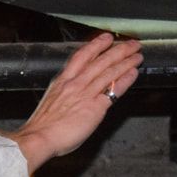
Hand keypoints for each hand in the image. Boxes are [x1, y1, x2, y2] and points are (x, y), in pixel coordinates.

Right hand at [1, 33, 142, 173]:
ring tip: (137, 55)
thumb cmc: (41, 125)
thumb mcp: (50, 100)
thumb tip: (73, 94)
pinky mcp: (95, 108)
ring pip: (110, 72)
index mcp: (62, 81)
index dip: (96, 45)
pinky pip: (114, 90)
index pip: (82, 56)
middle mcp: (75, 84)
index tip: (106, 38)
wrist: (38, 138)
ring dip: (126, 61)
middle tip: (130, 44)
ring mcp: (86, 94)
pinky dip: (125, 80)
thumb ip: (64, 94)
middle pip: (100, 60)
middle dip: (118, 50)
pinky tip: (133, 73)